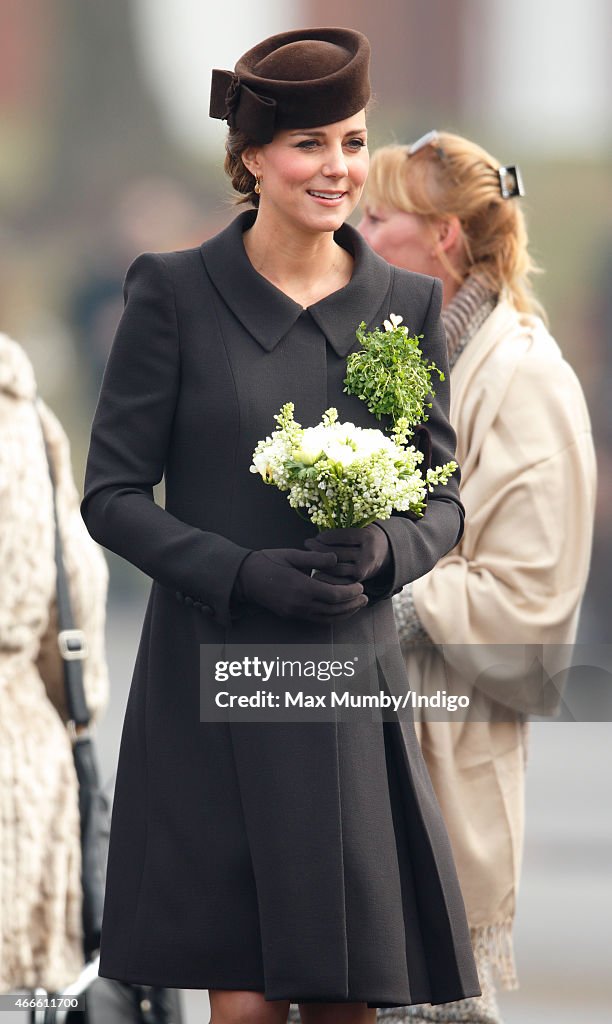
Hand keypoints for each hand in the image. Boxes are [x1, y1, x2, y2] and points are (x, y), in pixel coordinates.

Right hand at [234, 548, 367, 622]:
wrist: (244, 577)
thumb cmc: (268, 561)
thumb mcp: (291, 554)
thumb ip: (315, 558)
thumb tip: (336, 559)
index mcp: (301, 587)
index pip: (334, 595)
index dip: (350, 593)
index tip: (360, 586)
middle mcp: (299, 604)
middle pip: (334, 610)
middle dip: (353, 605)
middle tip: (366, 597)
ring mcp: (295, 612)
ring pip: (327, 619)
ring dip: (345, 614)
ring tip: (358, 605)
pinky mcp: (291, 615)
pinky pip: (317, 620)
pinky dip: (332, 617)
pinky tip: (340, 610)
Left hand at [304, 524, 390, 583]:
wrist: (384, 553)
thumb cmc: (364, 537)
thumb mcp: (359, 527)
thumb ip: (342, 529)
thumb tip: (317, 533)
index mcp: (367, 537)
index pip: (342, 537)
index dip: (325, 537)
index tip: (315, 536)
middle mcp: (367, 554)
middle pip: (337, 553)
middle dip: (318, 548)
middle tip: (307, 544)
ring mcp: (363, 570)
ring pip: (336, 568)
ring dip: (319, 563)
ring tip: (309, 557)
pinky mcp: (358, 581)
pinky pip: (338, 581)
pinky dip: (326, 577)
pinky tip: (316, 571)